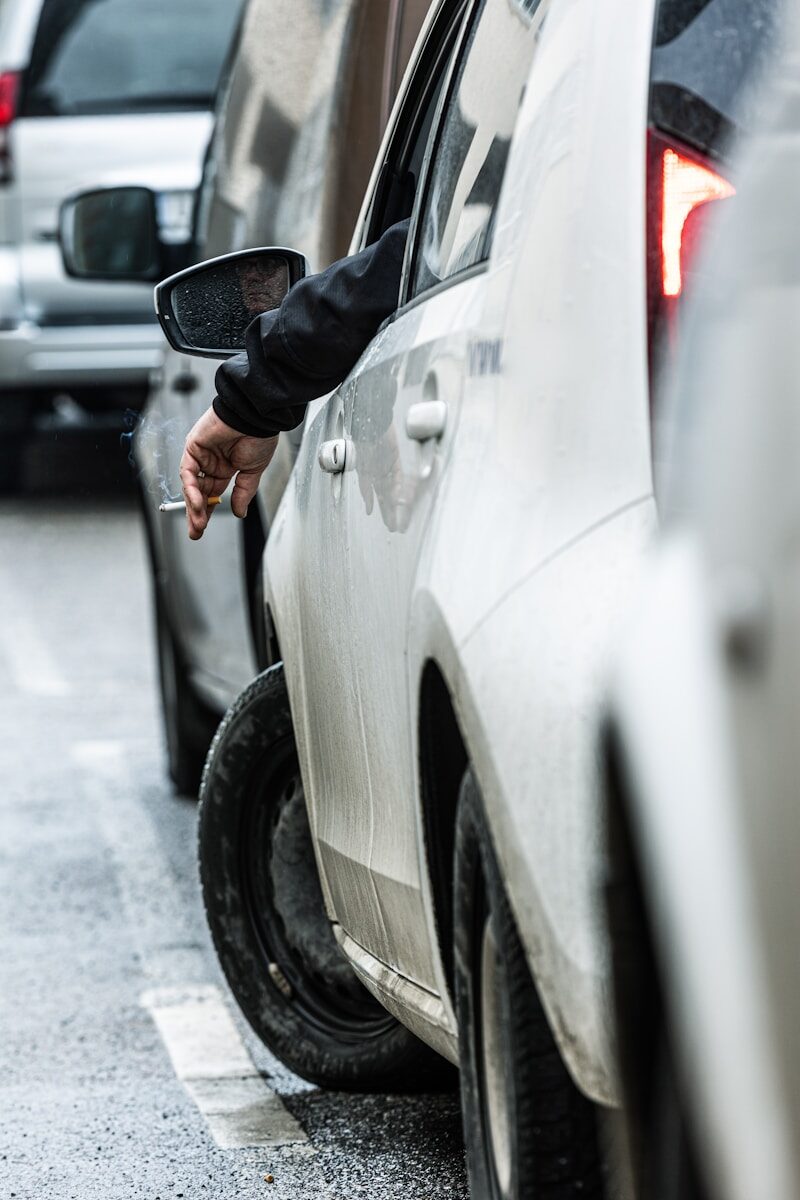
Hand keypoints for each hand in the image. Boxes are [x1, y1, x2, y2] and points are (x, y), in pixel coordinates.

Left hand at [179, 406, 277, 539]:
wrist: (255, 417)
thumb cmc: (258, 436)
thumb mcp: (253, 472)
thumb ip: (243, 493)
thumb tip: (239, 513)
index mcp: (225, 468)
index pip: (212, 494)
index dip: (207, 511)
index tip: (203, 528)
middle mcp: (210, 463)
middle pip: (198, 493)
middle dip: (197, 514)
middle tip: (196, 532)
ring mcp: (200, 455)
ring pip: (191, 486)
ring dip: (194, 506)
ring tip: (199, 524)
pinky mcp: (193, 447)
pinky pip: (188, 472)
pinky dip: (192, 489)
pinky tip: (198, 503)